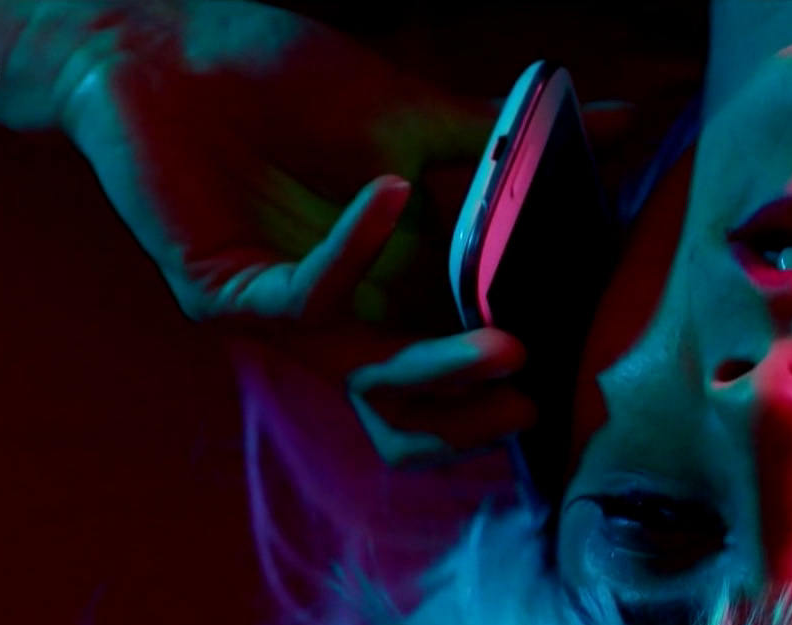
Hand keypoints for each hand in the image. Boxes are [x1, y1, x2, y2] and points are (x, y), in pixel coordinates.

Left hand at [58, 1, 536, 465]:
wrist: (168, 44)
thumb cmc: (282, 81)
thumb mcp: (413, 115)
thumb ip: (509, 139)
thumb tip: (622, 121)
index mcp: (393, 285)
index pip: (456, 362)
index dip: (504, 382)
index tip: (573, 364)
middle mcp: (343, 313)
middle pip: (413, 405)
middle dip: (475, 414)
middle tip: (532, 396)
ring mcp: (283, 312)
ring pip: (368, 380)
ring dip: (439, 371)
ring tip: (503, 346)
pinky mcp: (222, 293)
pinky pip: (304, 300)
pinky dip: (356, 249)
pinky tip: (393, 191)